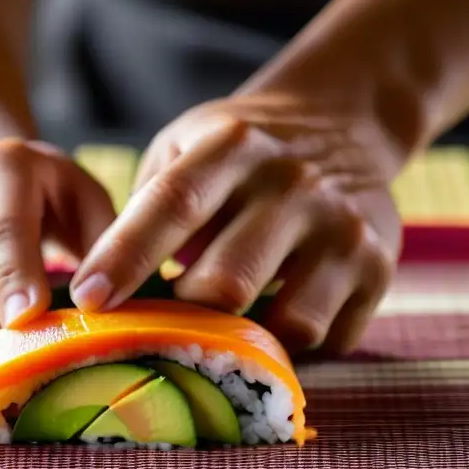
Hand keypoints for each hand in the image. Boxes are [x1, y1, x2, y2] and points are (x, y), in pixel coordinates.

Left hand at [69, 95, 405, 354]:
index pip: (171, 205)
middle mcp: (294, 185)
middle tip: (165, 320)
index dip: (124, 257)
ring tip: (225, 321)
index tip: (88, 300)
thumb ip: (144, 205)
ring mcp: (343, 228)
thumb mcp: (183, 146)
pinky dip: (292, 344)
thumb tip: (100, 291)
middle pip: (227, 282)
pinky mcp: (380, 267)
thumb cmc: (238, 152)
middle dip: (185, 315)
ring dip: (244, 338)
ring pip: (285, 323)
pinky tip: (274, 317)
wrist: (342, 124)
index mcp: (233, 147)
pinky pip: (328, 338)